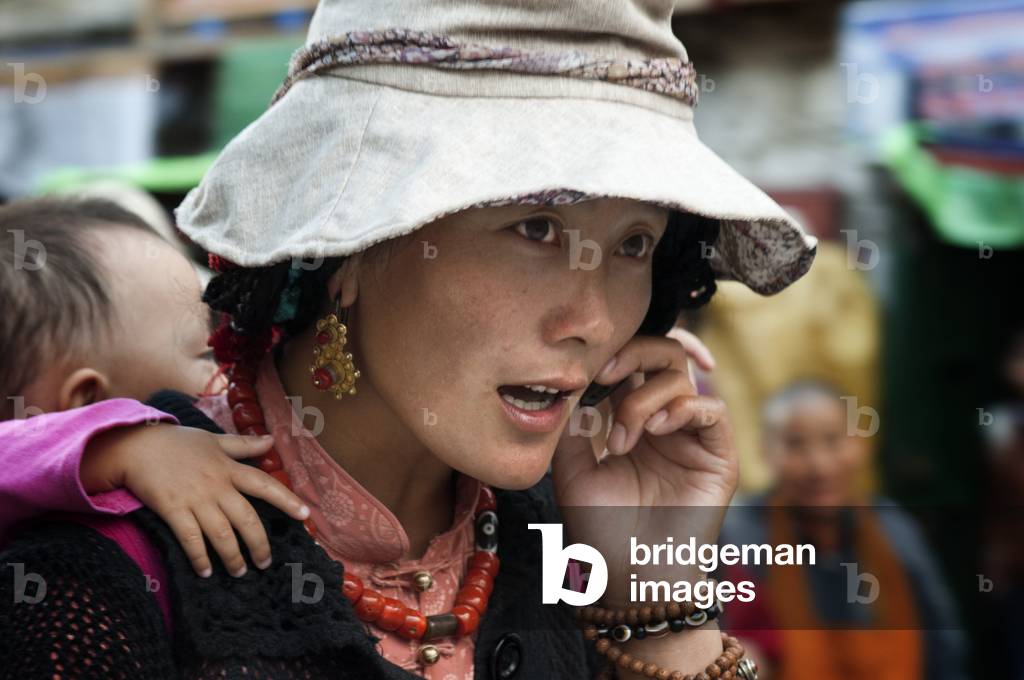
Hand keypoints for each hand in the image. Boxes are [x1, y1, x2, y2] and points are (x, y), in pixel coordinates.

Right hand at [82, 423, 309, 577]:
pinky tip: (206, 572)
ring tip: (239, 572)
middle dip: (259, 544)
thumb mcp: (213, 440)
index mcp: (228, 468)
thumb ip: (243, 445)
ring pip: (222, 534)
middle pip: (246, 518)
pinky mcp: (173, 510)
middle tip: (265, 562)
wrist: (137, 445)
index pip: (264, 485)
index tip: (305, 515)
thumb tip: (272, 441)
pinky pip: (190, 539)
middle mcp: (217, 485)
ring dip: (232, 557)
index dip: (287, 499)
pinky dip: (200, 557)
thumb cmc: (177, 443)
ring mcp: (195, 499)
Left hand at [550, 333, 737, 602]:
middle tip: (607, 375)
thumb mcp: (571, 468)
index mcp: (631, 418)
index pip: (635, 362)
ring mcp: (691, 436)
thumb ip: (575, 422)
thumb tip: (578, 380)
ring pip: (683, 378)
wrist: (628, 575)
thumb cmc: (599, 528)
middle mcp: (664, 421)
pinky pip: (712, 409)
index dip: (619, 350)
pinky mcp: (717, 456)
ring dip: (645, 398)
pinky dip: (682, 408)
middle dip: (636, 353)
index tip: (592, 365)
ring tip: (623, 439)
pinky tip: (655, 430)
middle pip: (665, 354)